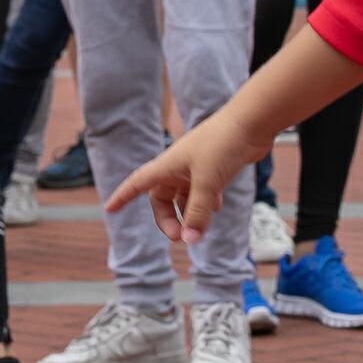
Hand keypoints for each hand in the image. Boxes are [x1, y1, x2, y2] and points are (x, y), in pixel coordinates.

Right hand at [105, 109, 273, 244]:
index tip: (109, 209)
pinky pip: (203, 191)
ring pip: (184, 196)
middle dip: (167, 218)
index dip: (123, 196)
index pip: (138, 183)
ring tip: (199, 229)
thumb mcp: (207, 182)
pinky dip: (206, 204)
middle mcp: (179, 165)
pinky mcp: (215, 167)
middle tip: (179, 236)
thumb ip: (197, 213)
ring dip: (188, 213)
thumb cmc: (223, 144)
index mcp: (168, 164)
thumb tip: (189, 241)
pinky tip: (217, 209)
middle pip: (162, 198)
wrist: (252, 121)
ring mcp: (197, 166)